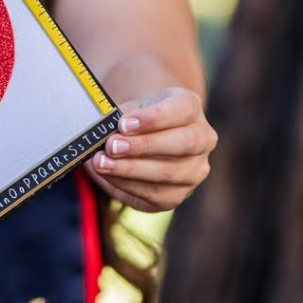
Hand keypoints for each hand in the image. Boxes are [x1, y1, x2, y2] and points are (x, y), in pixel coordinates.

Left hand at [86, 87, 216, 213]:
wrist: (141, 143)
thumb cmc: (135, 122)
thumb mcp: (129, 110)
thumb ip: (119, 118)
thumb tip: (100, 131)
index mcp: (190, 108)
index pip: (184, 109)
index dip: (154, 118)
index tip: (124, 123)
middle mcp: (202, 140)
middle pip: (185, 143)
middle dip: (144, 146)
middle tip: (112, 146)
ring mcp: (194, 170)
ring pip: (170, 172)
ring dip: (131, 169)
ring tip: (102, 163)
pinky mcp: (178, 194)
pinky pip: (155, 194)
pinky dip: (127, 185)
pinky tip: (107, 176)